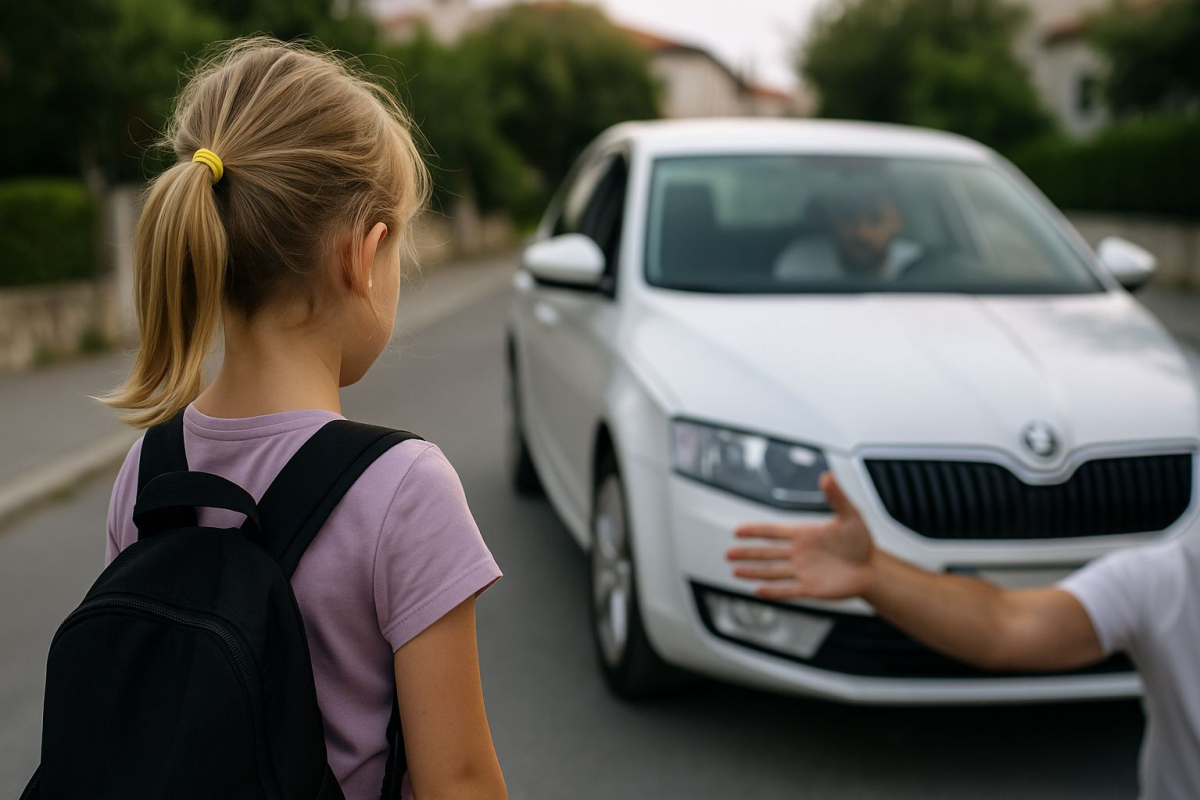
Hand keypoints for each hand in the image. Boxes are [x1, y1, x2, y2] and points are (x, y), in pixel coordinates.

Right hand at [726, 473, 876, 600]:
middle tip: (728, 553)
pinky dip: (773, 591)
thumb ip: (836, 496)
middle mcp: (798, 553)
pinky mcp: (810, 588)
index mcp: (803, 534)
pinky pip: (787, 590)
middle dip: (747, 553)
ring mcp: (802, 571)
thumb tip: (826, 476)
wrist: (872, 568)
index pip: (773, 531)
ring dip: (753, 572)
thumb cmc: (860, 540)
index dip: (755, 531)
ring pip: (772, 572)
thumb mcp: (850, 515)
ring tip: (734, 571)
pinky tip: (758, 590)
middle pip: (766, 552)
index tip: (738, 531)